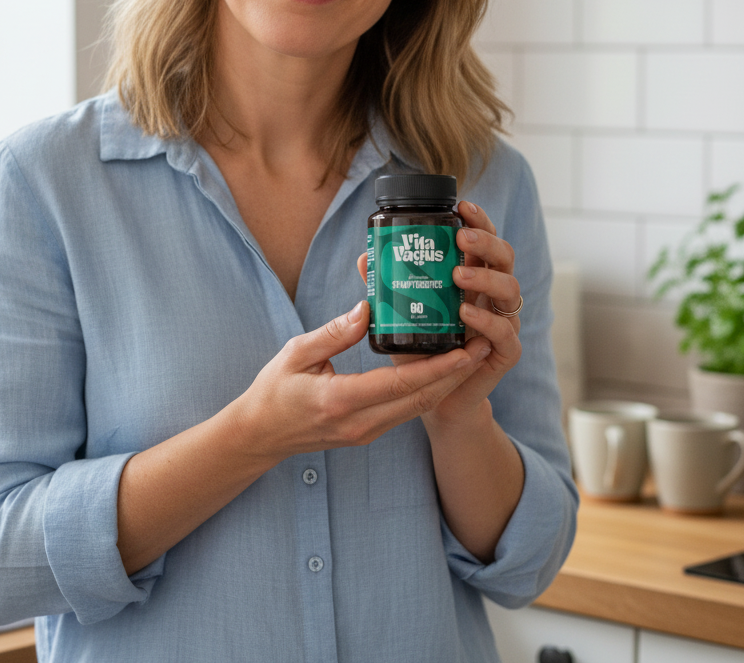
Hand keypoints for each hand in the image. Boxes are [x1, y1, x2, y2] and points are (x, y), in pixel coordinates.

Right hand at [234, 299, 488, 462]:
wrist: (260, 435)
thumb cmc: (273, 391)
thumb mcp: (296, 354)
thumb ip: (334, 332)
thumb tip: (369, 309)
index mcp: (342, 400)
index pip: (402, 385)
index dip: (439, 367)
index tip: (466, 348)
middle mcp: (361, 422)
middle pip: (421, 399)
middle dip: (457, 374)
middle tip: (483, 344)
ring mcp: (366, 432)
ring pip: (418, 407)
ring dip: (448, 383)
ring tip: (472, 353)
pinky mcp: (368, 431)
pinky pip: (406, 410)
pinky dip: (428, 390)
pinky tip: (442, 369)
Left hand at [357, 200, 521, 427]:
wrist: (437, 398)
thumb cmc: (421, 347)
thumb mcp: (400, 312)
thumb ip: (387, 284)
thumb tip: (366, 257)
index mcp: (474, 276)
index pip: (484, 241)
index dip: (479, 220)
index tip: (461, 206)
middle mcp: (493, 295)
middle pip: (504, 257)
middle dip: (486, 242)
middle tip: (461, 238)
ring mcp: (503, 322)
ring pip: (510, 289)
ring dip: (485, 278)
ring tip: (458, 276)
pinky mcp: (505, 352)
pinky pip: (506, 332)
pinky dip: (487, 321)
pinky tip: (466, 313)